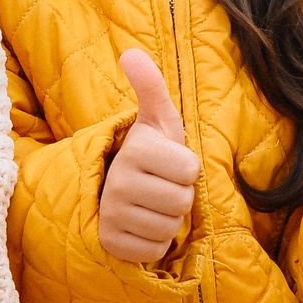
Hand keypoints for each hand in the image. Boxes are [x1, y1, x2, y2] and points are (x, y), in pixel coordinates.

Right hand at [98, 49, 198, 263]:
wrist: (111, 188)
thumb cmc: (148, 153)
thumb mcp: (156, 120)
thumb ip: (151, 86)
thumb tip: (129, 53)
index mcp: (136, 151)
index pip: (191, 170)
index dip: (186, 168)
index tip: (167, 163)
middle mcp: (119, 184)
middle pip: (183, 202)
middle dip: (178, 196)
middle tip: (159, 185)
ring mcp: (112, 216)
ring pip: (170, 228)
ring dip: (166, 219)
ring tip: (149, 204)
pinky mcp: (111, 244)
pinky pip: (155, 249)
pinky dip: (153, 241)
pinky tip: (140, 225)